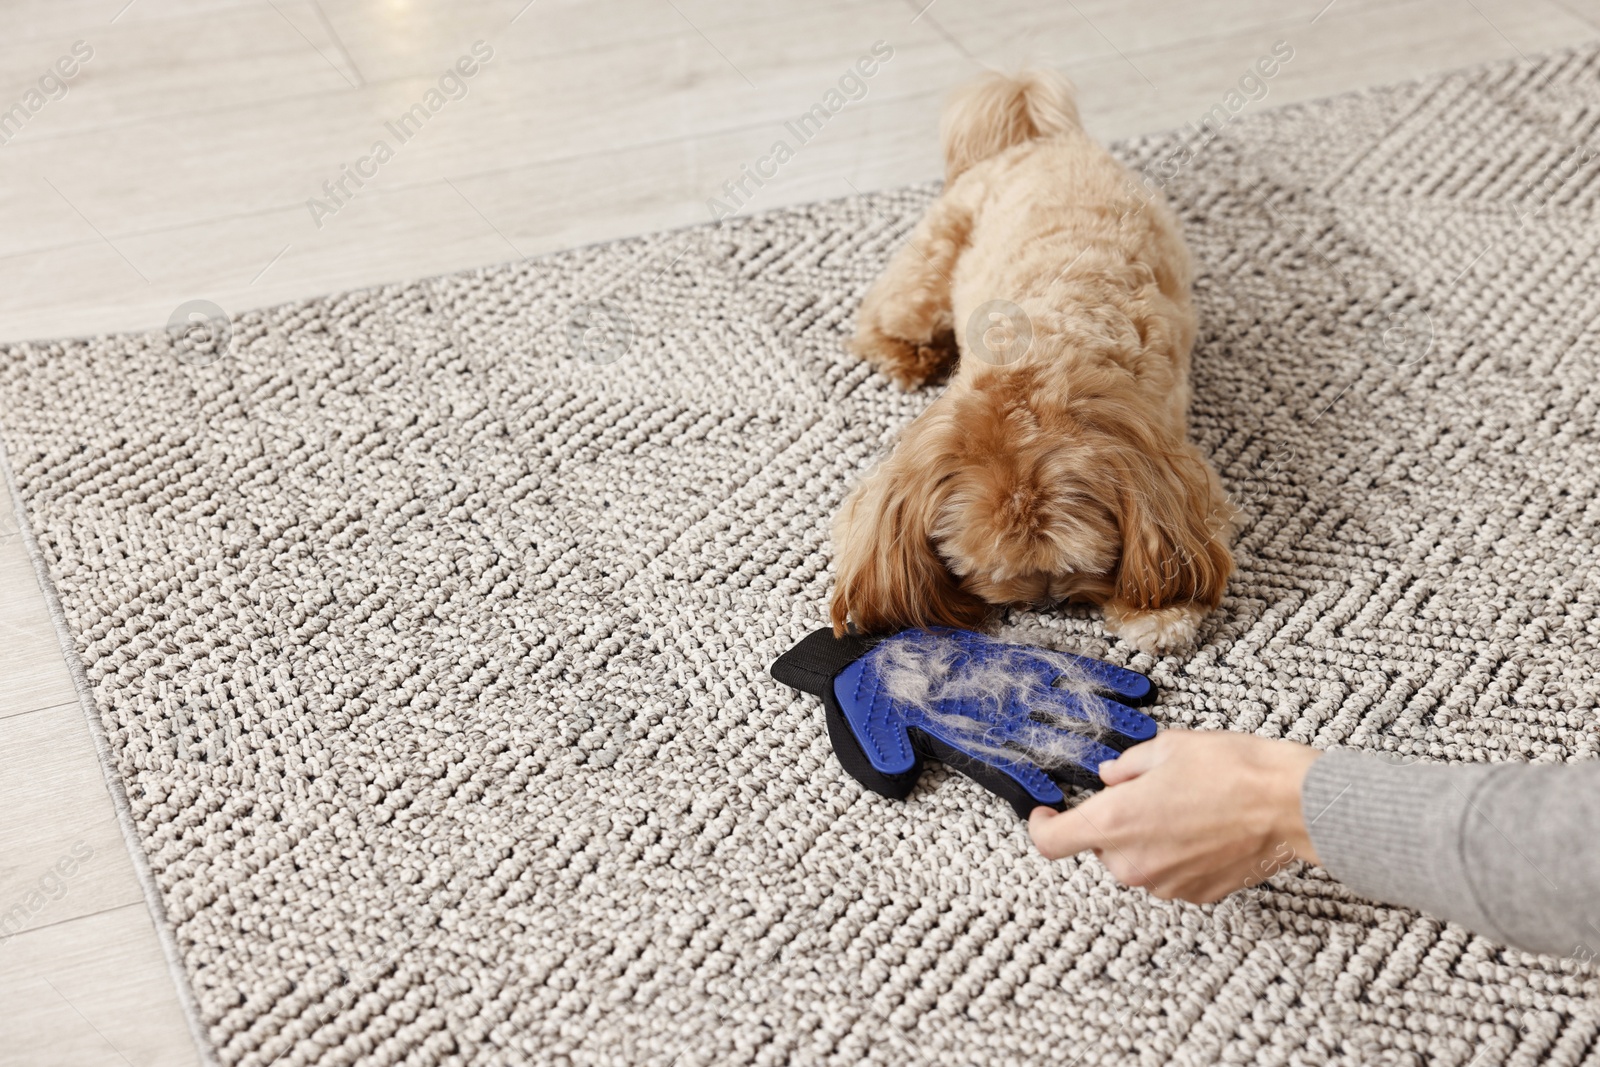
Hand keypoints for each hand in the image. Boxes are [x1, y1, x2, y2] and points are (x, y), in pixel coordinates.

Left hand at [1028, 730, 1322, 901]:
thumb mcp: (1166, 748)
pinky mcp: (1196, 895)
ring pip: (1136, 861)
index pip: (1051, 843)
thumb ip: (1126, 767)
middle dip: (1114, 820)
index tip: (1044, 814)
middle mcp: (1133, 863)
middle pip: (1101, 848)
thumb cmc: (1232, 772)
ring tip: (1185, 805)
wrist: (1291, 806)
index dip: (1041, 827)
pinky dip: (1176, 854)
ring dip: (1147, 837)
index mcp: (1114, 823)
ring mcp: (1165, 885)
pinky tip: (1204, 827)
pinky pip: (1169, 874)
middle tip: (1146, 790)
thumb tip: (1112, 777)